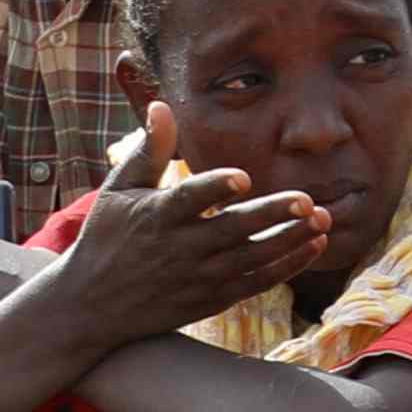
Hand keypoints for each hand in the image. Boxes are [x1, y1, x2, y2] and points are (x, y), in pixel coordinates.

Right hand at [47, 125, 326, 341]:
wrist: (85, 307)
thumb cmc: (105, 238)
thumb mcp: (118, 191)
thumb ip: (149, 150)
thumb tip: (161, 105)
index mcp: (156, 217)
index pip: (188, 200)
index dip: (215, 188)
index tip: (242, 177)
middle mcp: (179, 249)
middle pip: (231, 230)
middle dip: (270, 215)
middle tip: (307, 199)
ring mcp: (196, 277)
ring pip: (251, 258)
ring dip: (289, 239)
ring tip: (325, 217)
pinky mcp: (209, 299)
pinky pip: (255, 283)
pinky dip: (286, 266)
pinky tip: (315, 244)